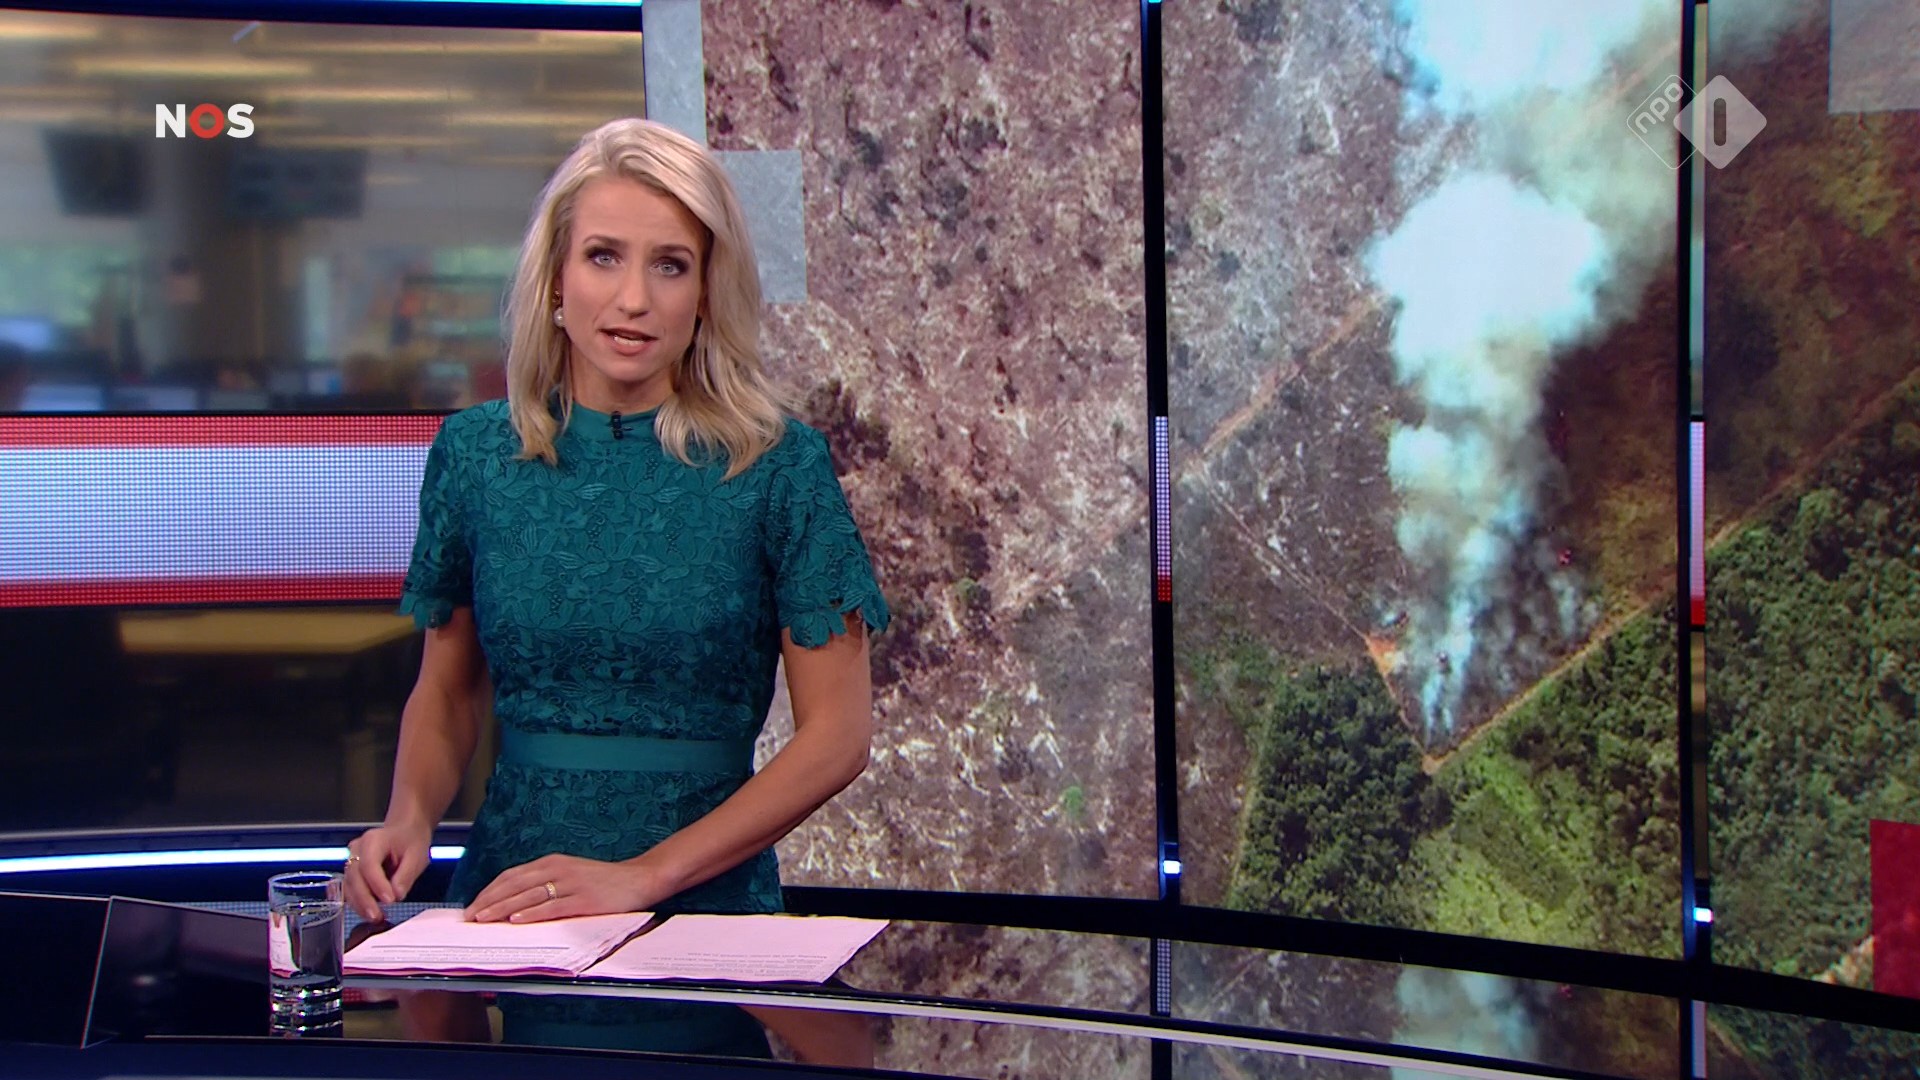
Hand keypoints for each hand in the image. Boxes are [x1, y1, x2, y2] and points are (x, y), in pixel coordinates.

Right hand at [343, 822, 431, 920]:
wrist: (405, 832)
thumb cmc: (411, 841)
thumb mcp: (417, 855)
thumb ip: (406, 875)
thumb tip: (397, 895)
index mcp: (373, 840)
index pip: (369, 864)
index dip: (377, 884)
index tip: (390, 900)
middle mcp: (356, 850)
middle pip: (354, 877)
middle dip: (364, 899)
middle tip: (377, 916)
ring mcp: (351, 861)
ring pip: (348, 885)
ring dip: (359, 904)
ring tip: (375, 918)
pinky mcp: (352, 873)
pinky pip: (350, 889)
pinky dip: (359, 903)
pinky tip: (370, 913)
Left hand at [465, 854, 668, 923]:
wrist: (639, 879)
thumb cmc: (604, 881)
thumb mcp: (570, 875)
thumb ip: (545, 884)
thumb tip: (514, 904)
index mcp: (552, 862)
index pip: (512, 876)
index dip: (490, 890)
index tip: (473, 905)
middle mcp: (558, 869)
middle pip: (515, 885)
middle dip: (489, 901)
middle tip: (470, 916)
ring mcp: (571, 884)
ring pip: (528, 896)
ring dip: (503, 908)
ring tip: (484, 919)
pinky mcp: (584, 899)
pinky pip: (552, 907)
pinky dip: (532, 914)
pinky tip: (516, 921)